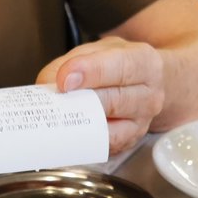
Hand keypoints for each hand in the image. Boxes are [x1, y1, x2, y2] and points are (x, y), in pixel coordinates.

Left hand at [36, 37, 164, 155]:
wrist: (143, 85)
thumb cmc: (117, 67)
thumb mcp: (97, 51)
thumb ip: (72, 62)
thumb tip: (47, 87)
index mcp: (145, 64)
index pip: (120, 67)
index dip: (91, 72)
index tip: (65, 79)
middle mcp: (149, 95)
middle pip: (114, 101)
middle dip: (81, 102)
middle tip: (55, 102)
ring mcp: (141, 123)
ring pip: (109, 129)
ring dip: (80, 125)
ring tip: (59, 118)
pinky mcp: (128, 142)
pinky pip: (104, 146)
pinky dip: (84, 141)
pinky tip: (70, 132)